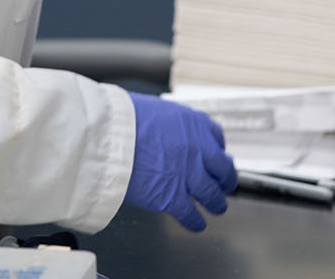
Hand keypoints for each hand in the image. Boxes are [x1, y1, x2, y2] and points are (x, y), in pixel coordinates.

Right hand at [123, 92, 237, 231]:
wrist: (109, 136)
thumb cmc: (122, 119)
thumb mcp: (155, 110)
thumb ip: (169, 125)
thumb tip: (164, 132)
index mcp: (193, 124)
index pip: (216, 137)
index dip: (218, 150)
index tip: (216, 156)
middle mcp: (198, 149)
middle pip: (223, 169)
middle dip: (225, 179)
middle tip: (225, 184)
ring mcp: (188, 175)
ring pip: (212, 195)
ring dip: (216, 203)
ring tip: (216, 207)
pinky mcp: (173, 197)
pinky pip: (190, 214)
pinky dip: (195, 222)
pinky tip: (196, 224)